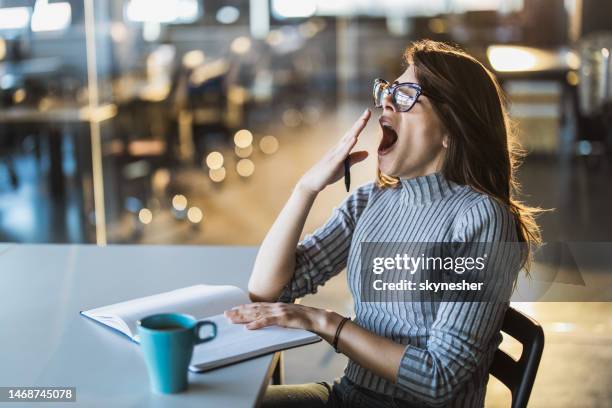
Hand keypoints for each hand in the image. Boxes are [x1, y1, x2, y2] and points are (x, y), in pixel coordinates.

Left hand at [224, 302, 339, 337]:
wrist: (316, 318)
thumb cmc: (303, 319)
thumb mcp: (287, 316)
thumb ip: (277, 317)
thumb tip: (267, 319)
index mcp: (275, 306)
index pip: (256, 306)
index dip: (243, 307)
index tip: (232, 309)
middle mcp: (275, 306)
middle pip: (253, 309)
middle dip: (238, 312)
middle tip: (226, 314)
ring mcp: (278, 311)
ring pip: (257, 314)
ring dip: (243, 317)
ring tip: (232, 319)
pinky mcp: (283, 318)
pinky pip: (267, 321)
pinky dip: (257, 324)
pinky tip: (248, 327)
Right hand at [297, 109, 370, 193]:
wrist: (312, 181)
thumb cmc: (328, 173)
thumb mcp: (345, 165)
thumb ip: (355, 158)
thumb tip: (367, 152)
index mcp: (341, 148)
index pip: (353, 134)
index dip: (360, 124)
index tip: (367, 113)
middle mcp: (338, 148)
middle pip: (351, 133)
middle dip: (360, 122)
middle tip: (367, 110)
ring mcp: (335, 154)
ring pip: (347, 140)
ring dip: (355, 130)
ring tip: (363, 120)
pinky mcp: (334, 162)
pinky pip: (342, 153)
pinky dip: (349, 145)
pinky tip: (354, 138)